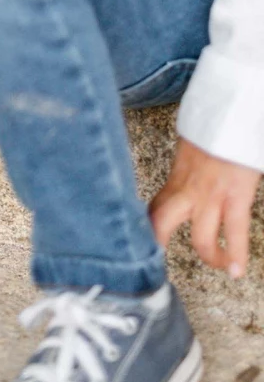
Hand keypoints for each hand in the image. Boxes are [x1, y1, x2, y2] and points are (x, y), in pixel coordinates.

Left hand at [150, 136, 260, 278]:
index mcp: (177, 175)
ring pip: (200, 237)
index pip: (154, 206)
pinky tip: (236, 272)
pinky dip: (235, 256)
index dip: (147, 228)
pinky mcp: (235, 196)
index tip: (144, 244)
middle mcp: (188, 187)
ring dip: (208, 256)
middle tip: (160, 262)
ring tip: (218, 265)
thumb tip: (187, 172)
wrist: (233, 110)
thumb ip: (187, 165)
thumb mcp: (192, 145)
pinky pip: (235, 233)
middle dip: (158, 244)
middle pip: (161, 222)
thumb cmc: (216, 123)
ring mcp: (211, 195)